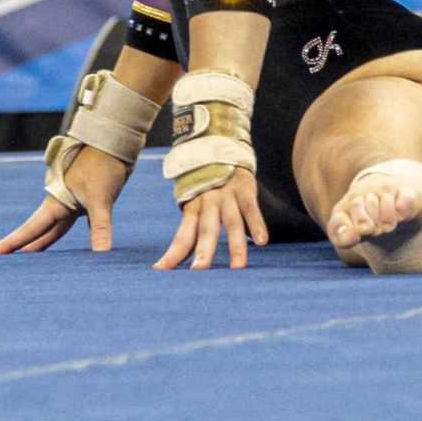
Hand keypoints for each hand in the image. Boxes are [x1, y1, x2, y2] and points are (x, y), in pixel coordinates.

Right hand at [0, 145, 129, 253]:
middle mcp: (62, 203)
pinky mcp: (91, 200)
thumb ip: (100, 229)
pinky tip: (80, 245)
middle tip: (4, 262)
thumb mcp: (100, 199)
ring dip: (45, 243)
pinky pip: (81, 224)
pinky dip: (80, 235)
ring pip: (56, 229)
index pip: (30, 229)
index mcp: (56, 202)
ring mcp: (76, 201)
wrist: (115, 142)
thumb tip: (102, 256)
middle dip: (23, 247)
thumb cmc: (103, 165)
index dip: (11, 243)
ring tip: (31, 257)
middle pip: (38, 231)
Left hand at [154, 168, 268, 269]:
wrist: (221, 148)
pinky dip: (256, 224)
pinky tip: (261, 241)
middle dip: (203, 251)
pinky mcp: (245, 189)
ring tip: (238, 268)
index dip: (172, 254)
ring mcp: (228, 196)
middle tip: (198, 271)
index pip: (182, 236)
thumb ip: (192, 229)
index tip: (159, 270)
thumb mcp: (195, 203)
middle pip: (206, 230)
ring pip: (232, 223)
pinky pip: (251, 209)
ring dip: (236, 246)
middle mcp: (208, 203)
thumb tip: (177, 259)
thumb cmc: (206, 187)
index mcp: (193, 208)